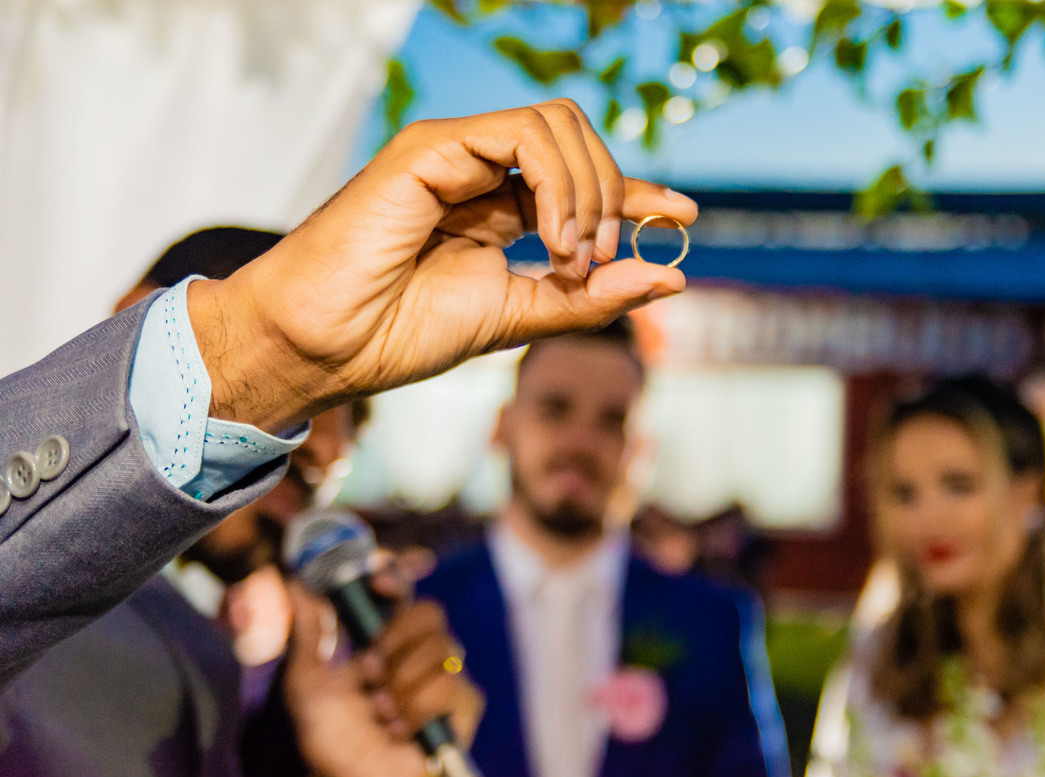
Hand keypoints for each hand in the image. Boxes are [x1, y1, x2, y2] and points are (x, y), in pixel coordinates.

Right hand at [189, 99, 697, 432]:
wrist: (324, 346)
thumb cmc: (397, 334)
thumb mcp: (516, 318)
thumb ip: (588, 299)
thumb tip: (670, 277)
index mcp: (494, 212)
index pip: (582, 184)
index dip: (638, 192)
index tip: (685, 216)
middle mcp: (478, 175)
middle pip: (579, 143)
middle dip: (615, 194)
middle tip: (600, 259)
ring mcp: (454, 155)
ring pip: (558, 126)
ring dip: (589, 190)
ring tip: (573, 254)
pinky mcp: (431, 147)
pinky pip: (523, 134)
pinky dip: (557, 181)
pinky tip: (554, 235)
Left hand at [284, 581, 481, 776]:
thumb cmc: (331, 739)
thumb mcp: (308, 682)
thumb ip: (308, 633)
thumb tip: (297, 584)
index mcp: (386, 638)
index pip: (403, 591)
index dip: (397, 576)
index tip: (378, 583)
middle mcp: (420, 651)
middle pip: (430, 612)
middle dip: (395, 638)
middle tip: (368, 671)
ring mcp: (445, 676)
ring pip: (441, 649)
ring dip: (401, 682)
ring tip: (380, 711)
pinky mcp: (464, 707)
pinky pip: (451, 686)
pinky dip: (417, 708)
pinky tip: (398, 729)